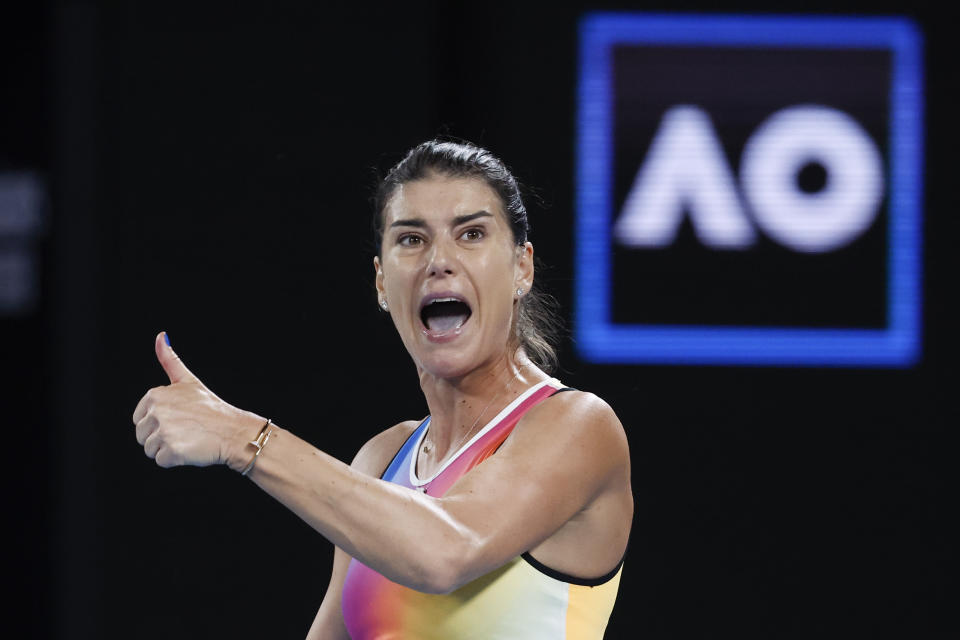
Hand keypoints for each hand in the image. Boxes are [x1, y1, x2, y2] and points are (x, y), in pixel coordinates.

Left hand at [132, 332, 263, 469]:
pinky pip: (161, 461)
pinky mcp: (171, 451)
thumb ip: (170, 360)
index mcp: (154, 395)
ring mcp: (163, 432)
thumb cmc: (212, 408)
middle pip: (142, 435)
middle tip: (186, 430)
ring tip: (189, 439)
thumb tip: (160, 335)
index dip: (160, 422)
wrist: (234, 431)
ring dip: (168, 449)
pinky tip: (191, 449)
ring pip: (150, 449)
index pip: (140, 418)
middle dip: (161, 437)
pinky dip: (175, 459)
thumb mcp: (188, 381)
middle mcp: (156, 411)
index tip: (180, 418)